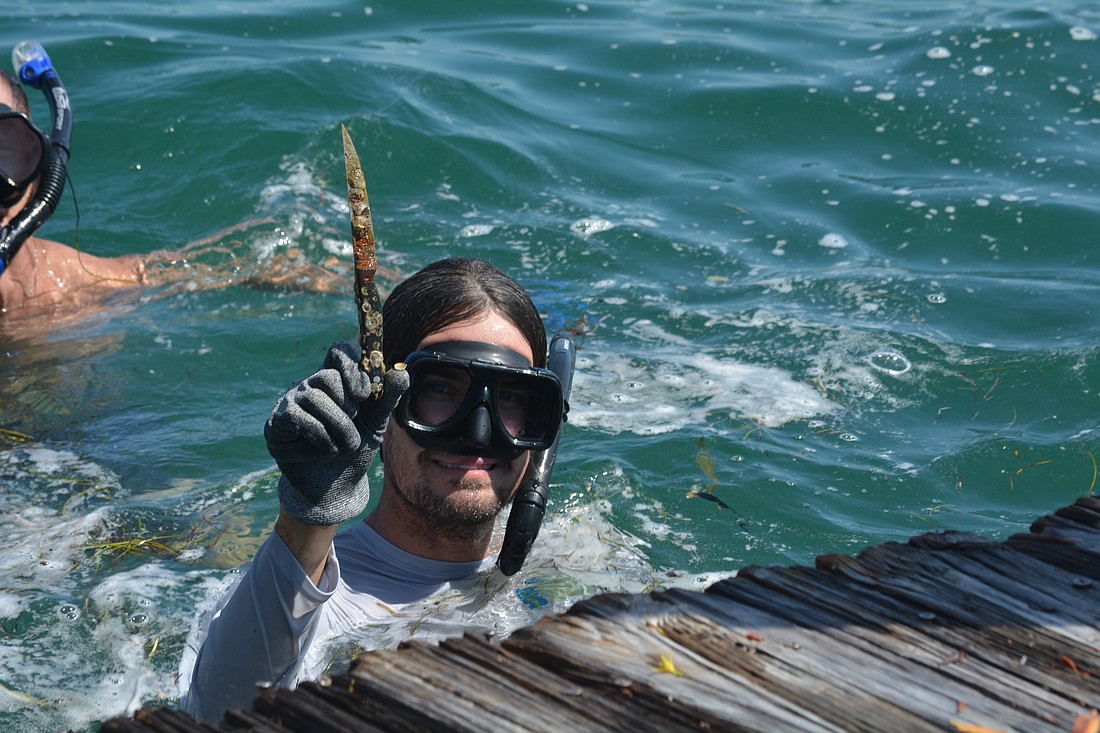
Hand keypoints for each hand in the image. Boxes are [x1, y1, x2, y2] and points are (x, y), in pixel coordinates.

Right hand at [264, 342, 407, 524]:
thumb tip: (401, 370)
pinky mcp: (277, 422)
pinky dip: (320, 437)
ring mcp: (290, 401)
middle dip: (348, 408)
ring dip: (338, 427)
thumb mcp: (376, 422)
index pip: (338, 353)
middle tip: (354, 427)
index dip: (351, 367)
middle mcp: (310, 385)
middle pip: (328, 377)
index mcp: (335, 380)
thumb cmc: (355, 448)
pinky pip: (298, 418)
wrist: (336, 486)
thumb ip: (388, 396)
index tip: (365, 394)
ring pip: (315, 398)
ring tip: (346, 446)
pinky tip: (326, 450)